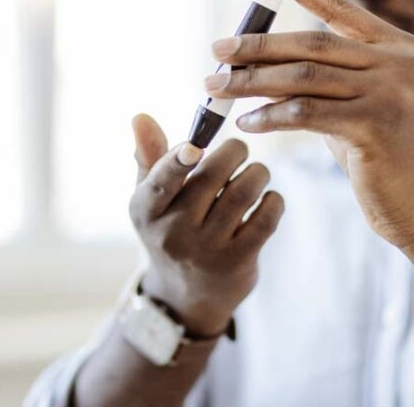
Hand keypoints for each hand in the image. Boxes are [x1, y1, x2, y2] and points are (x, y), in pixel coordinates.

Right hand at [128, 113, 284, 335]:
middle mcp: (173, 232)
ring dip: (258, 173)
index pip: (159, 183)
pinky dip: (273, 200)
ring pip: (244, 192)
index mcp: (146, 210)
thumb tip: (140, 117)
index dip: (176, 162)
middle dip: (234, 152)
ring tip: (256, 173)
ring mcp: (206, 250)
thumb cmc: (171, 228)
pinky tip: (267, 199)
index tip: (193, 146)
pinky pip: (266, 219)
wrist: (186, 296)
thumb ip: (149, 157)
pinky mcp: (237, 262)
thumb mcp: (151, 199)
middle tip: (239, 150)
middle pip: (213, 176)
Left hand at [203, 0, 413, 249]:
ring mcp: (392, 91)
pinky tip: (246, 122)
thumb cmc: (387, 159)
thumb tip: (265, 60)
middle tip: (217, 50)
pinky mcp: (376, 124)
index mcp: (401, 48)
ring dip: (253, 81)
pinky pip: (306, 113)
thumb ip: (329, 80)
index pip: (341, 8)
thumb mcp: (362, 107)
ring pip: (304, 76)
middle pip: (313, 42)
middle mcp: (400, 62)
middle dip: (258, 45)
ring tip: (216, 86)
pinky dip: (269, 116)